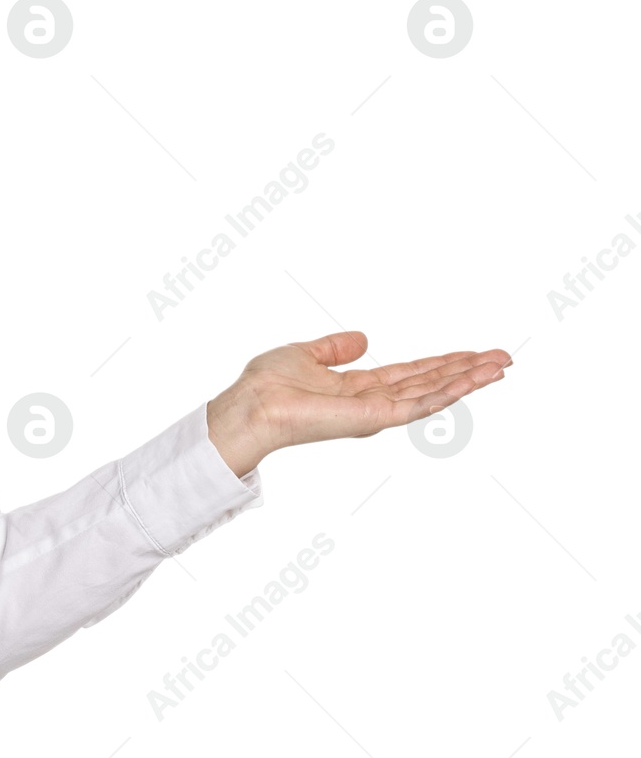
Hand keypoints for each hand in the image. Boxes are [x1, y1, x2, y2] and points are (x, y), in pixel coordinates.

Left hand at [206, 330, 512, 476]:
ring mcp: (377, 412)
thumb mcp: (305, 354)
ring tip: (501, 366)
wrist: (251, 405)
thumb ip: (335, 348)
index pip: (412, 373)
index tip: (474, 352)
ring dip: (469, 380)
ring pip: (434, 394)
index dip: (444, 362)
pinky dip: (447, 392)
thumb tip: (363, 339)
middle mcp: (374, 402)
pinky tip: (472, 380)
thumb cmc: (267, 385)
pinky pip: (419, 405)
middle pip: (431, 382)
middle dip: (468, 370)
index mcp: (360, 387)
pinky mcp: (375, 419)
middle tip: (505, 357)